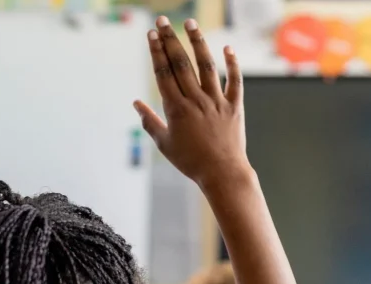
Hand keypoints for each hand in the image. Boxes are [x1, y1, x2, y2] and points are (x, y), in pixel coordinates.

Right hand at [134, 17, 248, 190]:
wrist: (222, 174)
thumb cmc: (191, 162)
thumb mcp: (165, 144)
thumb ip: (150, 121)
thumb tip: (136, 104)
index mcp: (176, 109)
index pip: (164, 73)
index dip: (156, 52)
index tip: (151, 35)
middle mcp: (196, 101)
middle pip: (181, 64)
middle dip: (170, 40)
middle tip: (162, 22)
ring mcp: (216, 102)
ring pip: (207, 66)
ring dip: (198, 42)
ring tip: (190, 23)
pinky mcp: (234, 106)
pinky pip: (234, 81)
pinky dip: (232, 64)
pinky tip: (227, 48)